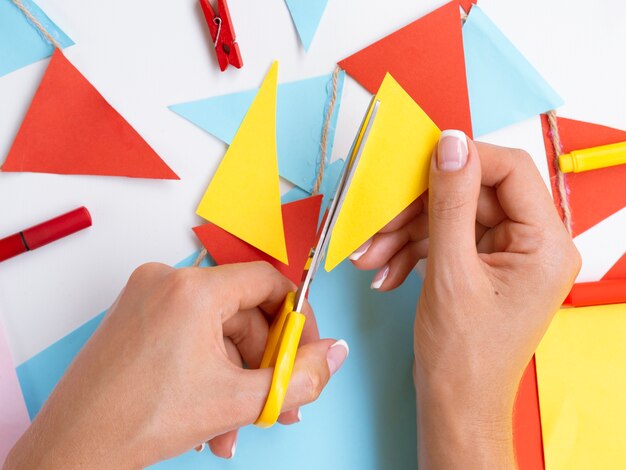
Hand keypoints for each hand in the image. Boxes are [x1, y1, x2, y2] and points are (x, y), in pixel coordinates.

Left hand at [5, 262, 347, 468]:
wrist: (74, 447)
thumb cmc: (137, 420)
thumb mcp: (236, 401)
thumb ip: (299, 377)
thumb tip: (333, 356)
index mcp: (193, 289)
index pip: (267, 281)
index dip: (297, 318)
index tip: (306, 349)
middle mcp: (167, 282)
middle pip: (243, 312)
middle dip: (265, 362)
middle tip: (280, 397)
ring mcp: (148, 297)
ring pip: (217, 331)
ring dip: (236, 377)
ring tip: (240, 422)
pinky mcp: (137, 316)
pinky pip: (191, 335)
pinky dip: (209, 370)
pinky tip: (213, 413)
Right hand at [351, 131, 579, 466]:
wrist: (455, 406)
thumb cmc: (463, 357)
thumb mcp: (450, 273)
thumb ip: (449, 204)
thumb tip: (451, 144)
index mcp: (546, 245)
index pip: (510, 171)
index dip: (464, 159)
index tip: (419, 161)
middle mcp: (533, 245)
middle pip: (472, 195)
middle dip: (417, 210)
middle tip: (378, 223)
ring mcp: (507, 255)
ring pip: (451, 217)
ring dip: (405, 233)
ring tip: (369, 257)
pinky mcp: (483, 265)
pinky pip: (445, 239)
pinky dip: (412, 250)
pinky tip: (385, 271)